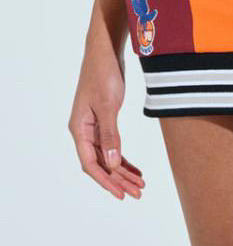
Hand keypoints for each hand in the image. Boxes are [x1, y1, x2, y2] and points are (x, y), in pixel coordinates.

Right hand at [68, 43, 144, 199]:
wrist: (106, 51)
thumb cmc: (103, 74)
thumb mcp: (108, 105)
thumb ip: (110, 134)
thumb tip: (113, 163)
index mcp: (79, 129)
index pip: (91, 164)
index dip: (106, 181)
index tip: (122, 194)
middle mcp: (84, 131)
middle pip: (101, 163)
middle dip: (119, 180)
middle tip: (138, 192)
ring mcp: (95, 126)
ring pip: (108, 156)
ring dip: (123, 171)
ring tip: (140, 184)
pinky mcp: (105, 119)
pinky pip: (113, 145)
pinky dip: (124, 157)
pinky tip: (135, 168)